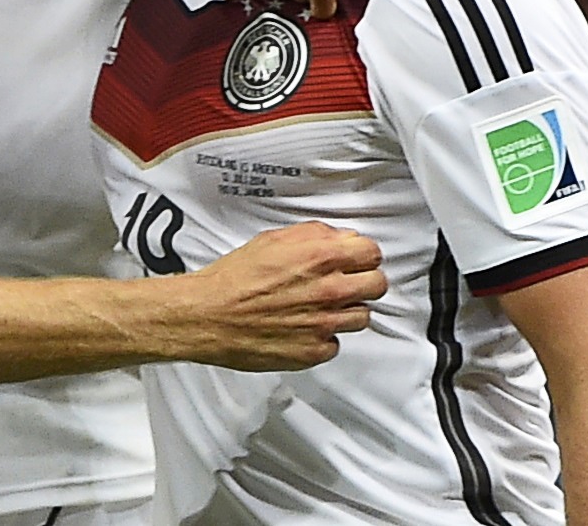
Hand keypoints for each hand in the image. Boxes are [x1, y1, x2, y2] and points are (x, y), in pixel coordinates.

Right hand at [178, 222, 385, 371]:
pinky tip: (304, 327)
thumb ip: (312, 236)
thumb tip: (337, 239)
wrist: (209, 315)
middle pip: (378, 285)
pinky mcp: (315, 351)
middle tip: (345, 282)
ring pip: (362, 317)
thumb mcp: (271, 240)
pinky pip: (336, 343)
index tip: (356, 259)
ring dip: (345, 311)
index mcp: (320, 258)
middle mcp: (329, 291)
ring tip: (320, 307)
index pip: (373, 253)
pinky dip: (323, 336)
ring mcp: (325, 323)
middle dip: (363, 281)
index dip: (363, 255)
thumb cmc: (233, 278)